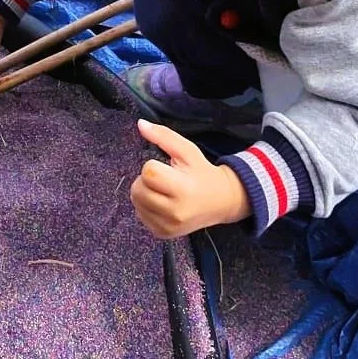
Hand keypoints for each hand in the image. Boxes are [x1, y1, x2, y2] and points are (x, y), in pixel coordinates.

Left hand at [131, 121, 248, 238]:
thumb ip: (163, 136)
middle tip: (162, 179)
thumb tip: (140, 124)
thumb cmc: (201, 172)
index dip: (153, 166)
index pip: (148, 172)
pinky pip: (140, 216)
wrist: (221, 201)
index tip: (167, 168)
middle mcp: (175, 212)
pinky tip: (162, 203)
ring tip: (162, 190)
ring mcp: (169, 226)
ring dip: (143, 193)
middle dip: (145, 180)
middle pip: (137, 190)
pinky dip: (146, 207)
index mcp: (183, 189)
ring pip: (136, 203)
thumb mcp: (187, 151)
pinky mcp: (163, 234)